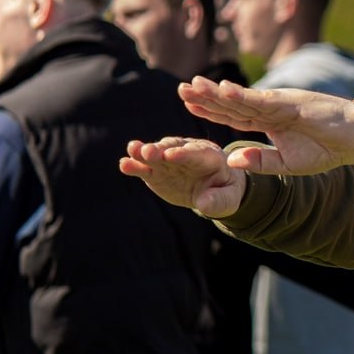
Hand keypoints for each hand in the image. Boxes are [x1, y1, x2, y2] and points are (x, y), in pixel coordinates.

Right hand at [120, 137, 247, 217]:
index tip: (171, 155)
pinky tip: (124, 165)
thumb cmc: (225, 190)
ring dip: (144, 152)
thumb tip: (204, 204)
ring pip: (156, 153)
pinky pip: (145, 167)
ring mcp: (169, 161)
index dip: (184, 154)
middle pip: (172, 149)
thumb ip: (218, 200)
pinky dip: (135, 166)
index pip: (196, 154)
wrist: (214, 187)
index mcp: (210, 157)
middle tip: (148, 151)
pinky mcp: (156, 171)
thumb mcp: (228, 198)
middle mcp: (187, 154)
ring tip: (133, 150)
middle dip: (161, 149)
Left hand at [177, 75, 353, 174]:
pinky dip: (243, 96)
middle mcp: (270, 109)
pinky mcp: (291, 103)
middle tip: (181, 89)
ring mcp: (280, 104)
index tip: (188, 105)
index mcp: (269, 123)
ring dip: (217, 92)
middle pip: (232, 104)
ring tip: (194, 85)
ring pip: (242, 98)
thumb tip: (231, 161)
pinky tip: (224, 90)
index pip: (234, 116)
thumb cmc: (326, 149)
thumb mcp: (288, 164)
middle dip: (206, 97)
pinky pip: (262, 100)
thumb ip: (261, 161)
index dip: (211, 110)